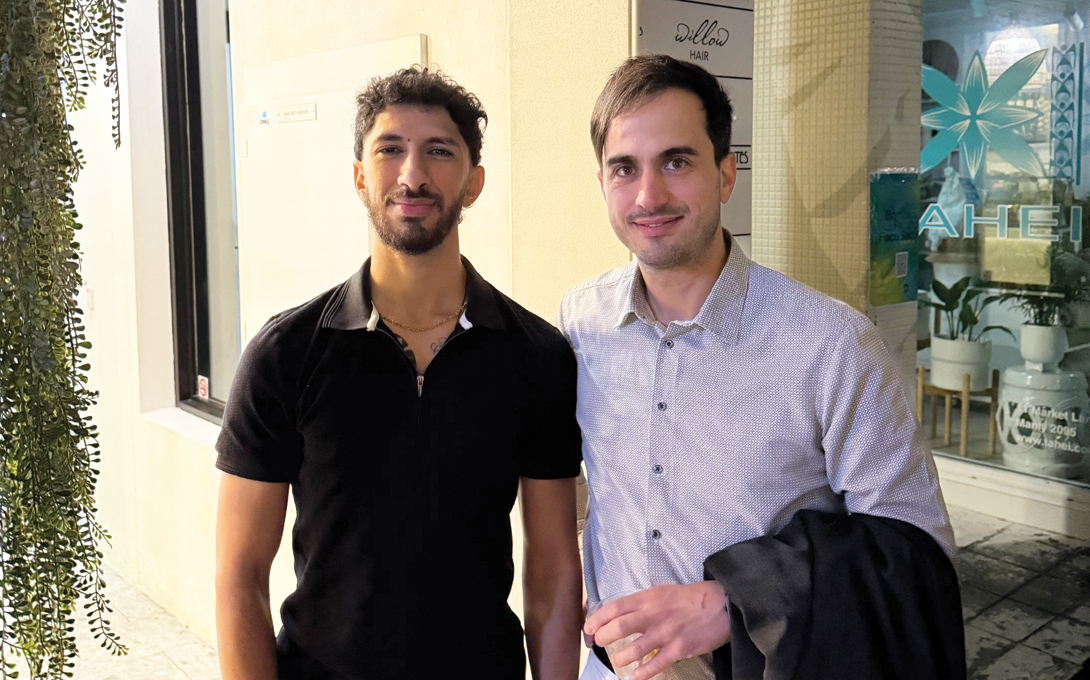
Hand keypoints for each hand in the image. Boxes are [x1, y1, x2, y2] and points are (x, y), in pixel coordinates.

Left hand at [583, 582, 729, 679]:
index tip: (588, 627)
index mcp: (648, 598)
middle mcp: (654, 613)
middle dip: (602, 637)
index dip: (597, 618)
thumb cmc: (691, 598)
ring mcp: (666, 632)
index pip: (615, 607)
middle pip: (619, 626)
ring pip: (635, 648)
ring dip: (620, 658)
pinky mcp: (680, 648)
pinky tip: (634, 676)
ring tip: (615, 661)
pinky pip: (656, 663)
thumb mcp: (662, 592)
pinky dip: (643, 672)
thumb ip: (642, 603)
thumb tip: (621, 615)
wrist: (721, 604)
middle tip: (598, 643)